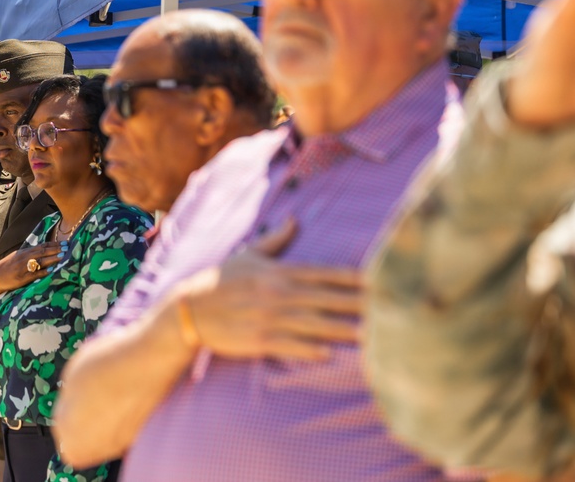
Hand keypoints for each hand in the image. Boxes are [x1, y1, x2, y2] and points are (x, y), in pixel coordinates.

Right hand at [0, 242, 65, 304]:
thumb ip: (28, 254)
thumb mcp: (16, 258)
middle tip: (67, 247)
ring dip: (52, 258)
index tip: (64, 243)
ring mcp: (23, 268)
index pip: (41, 246)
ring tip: (63, 256)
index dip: (53, 244)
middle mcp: (24, 258)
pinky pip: (35, 274)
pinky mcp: (22, 278)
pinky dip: (43, 272)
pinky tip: (52, 270)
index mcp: (24, 252)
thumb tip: (41, 251)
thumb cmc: (6, 268)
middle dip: (56, 249)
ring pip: (40, 261)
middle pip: (42, 251)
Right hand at [179, 219, 361, 360]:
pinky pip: (289, 346)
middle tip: (386, 307)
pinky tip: (329, 354)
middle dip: (356, 303)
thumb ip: (274, 240)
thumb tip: (295, 221)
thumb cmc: (220, 280)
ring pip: (313, 324)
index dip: (350, 277)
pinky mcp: (258, 340)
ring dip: (341, 329)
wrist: (188, 310)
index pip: (321, 273)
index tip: (376, 280)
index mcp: (277, 272)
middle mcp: (276, 294)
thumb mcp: (247, 255)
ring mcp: (268, 319)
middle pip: (325, 298)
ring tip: (369, 335)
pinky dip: (308, 350)